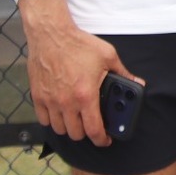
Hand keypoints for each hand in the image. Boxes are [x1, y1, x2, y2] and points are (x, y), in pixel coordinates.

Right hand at [19, 0, 139, 146]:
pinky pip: (44, 120)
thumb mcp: (107, 56)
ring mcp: (50, 101)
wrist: (50, 34)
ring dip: (69, 128)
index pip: (94, 130)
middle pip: (76, 134)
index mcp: (86, 95)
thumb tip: (137, 83)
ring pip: (59, 129)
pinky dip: (52, 121)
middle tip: (91, 125)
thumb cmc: (78, 44)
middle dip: (87, 133)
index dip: (102, 140)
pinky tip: (60, 113)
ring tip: (76, 119)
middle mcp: (66, 102)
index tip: (105, 140)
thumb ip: (123, 73)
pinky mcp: (38, 96)